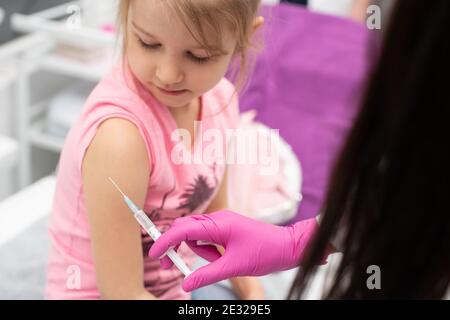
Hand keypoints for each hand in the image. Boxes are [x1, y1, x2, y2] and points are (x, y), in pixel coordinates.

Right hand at [149, 210, 319, 291]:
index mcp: (219, 223)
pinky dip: (208, 250)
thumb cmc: (265, 252)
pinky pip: (209, 238)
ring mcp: (223, 223)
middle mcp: (219, 219)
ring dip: (199, 252)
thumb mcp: (234, 266)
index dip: (166, 241)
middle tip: (169, 265)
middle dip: (176, 246)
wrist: (288, 247)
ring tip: (218, 263)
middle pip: (186, 229)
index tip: (154, 255)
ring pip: (197, 236)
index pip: (184, 229)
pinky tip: (222, 258)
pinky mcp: (228, 229)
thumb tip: (185, 283)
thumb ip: (207, 274)